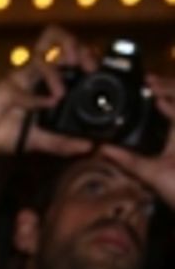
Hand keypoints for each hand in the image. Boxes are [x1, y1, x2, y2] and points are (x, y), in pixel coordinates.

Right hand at [0, 24, 93, 157]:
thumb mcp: (41, 141)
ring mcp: (26, 74)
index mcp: (50, 82)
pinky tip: (46, 105)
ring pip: (49, 45)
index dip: (88, 55)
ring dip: (63, 59)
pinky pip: (29, 81)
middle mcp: (40, 73)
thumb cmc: (6, 134)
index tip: (96, 72)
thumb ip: (63, 143)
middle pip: (65, 42)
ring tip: (67, 84)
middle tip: (89, 68)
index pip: (73, 56)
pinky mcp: (11, 81)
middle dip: (83, 50)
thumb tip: (88, 146)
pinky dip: (39, 95)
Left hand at [101, 72, 174, 211]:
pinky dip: (173, 107)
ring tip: (153, 85)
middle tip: (148, 79)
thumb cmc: (172, 189)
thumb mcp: (145, 171)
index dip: (162, 93)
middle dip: (167, 85)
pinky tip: (161, 102)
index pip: (170, 106)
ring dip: (170, 90)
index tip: (145, 84)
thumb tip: (101, 149)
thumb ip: (127, 159)